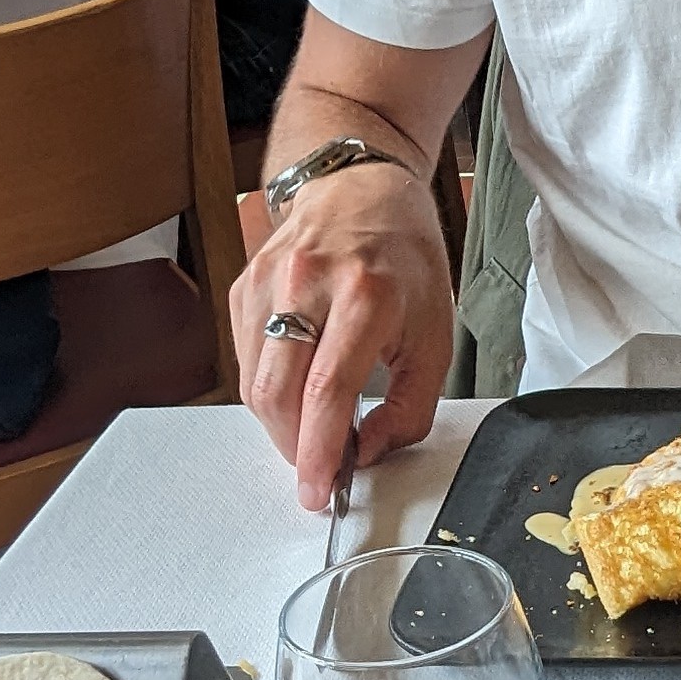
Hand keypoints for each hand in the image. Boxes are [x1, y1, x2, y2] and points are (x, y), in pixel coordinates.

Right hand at [228, 161, 454, 510]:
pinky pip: (245, 359)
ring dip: (279, 424)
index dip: (318, 451)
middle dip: (293, 447)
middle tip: (315, 471)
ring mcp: (269, 281)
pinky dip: (269, 390)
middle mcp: (308, 284)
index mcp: (364, 296)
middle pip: (276, 391)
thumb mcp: (436, 337)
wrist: (361, 188)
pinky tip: (296, 391)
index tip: (317, 491)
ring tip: (311, 430)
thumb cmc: (404, 262)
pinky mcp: (246, 285)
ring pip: (254, 381)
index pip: (327, 391)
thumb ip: (410, 408)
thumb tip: (367, 453)